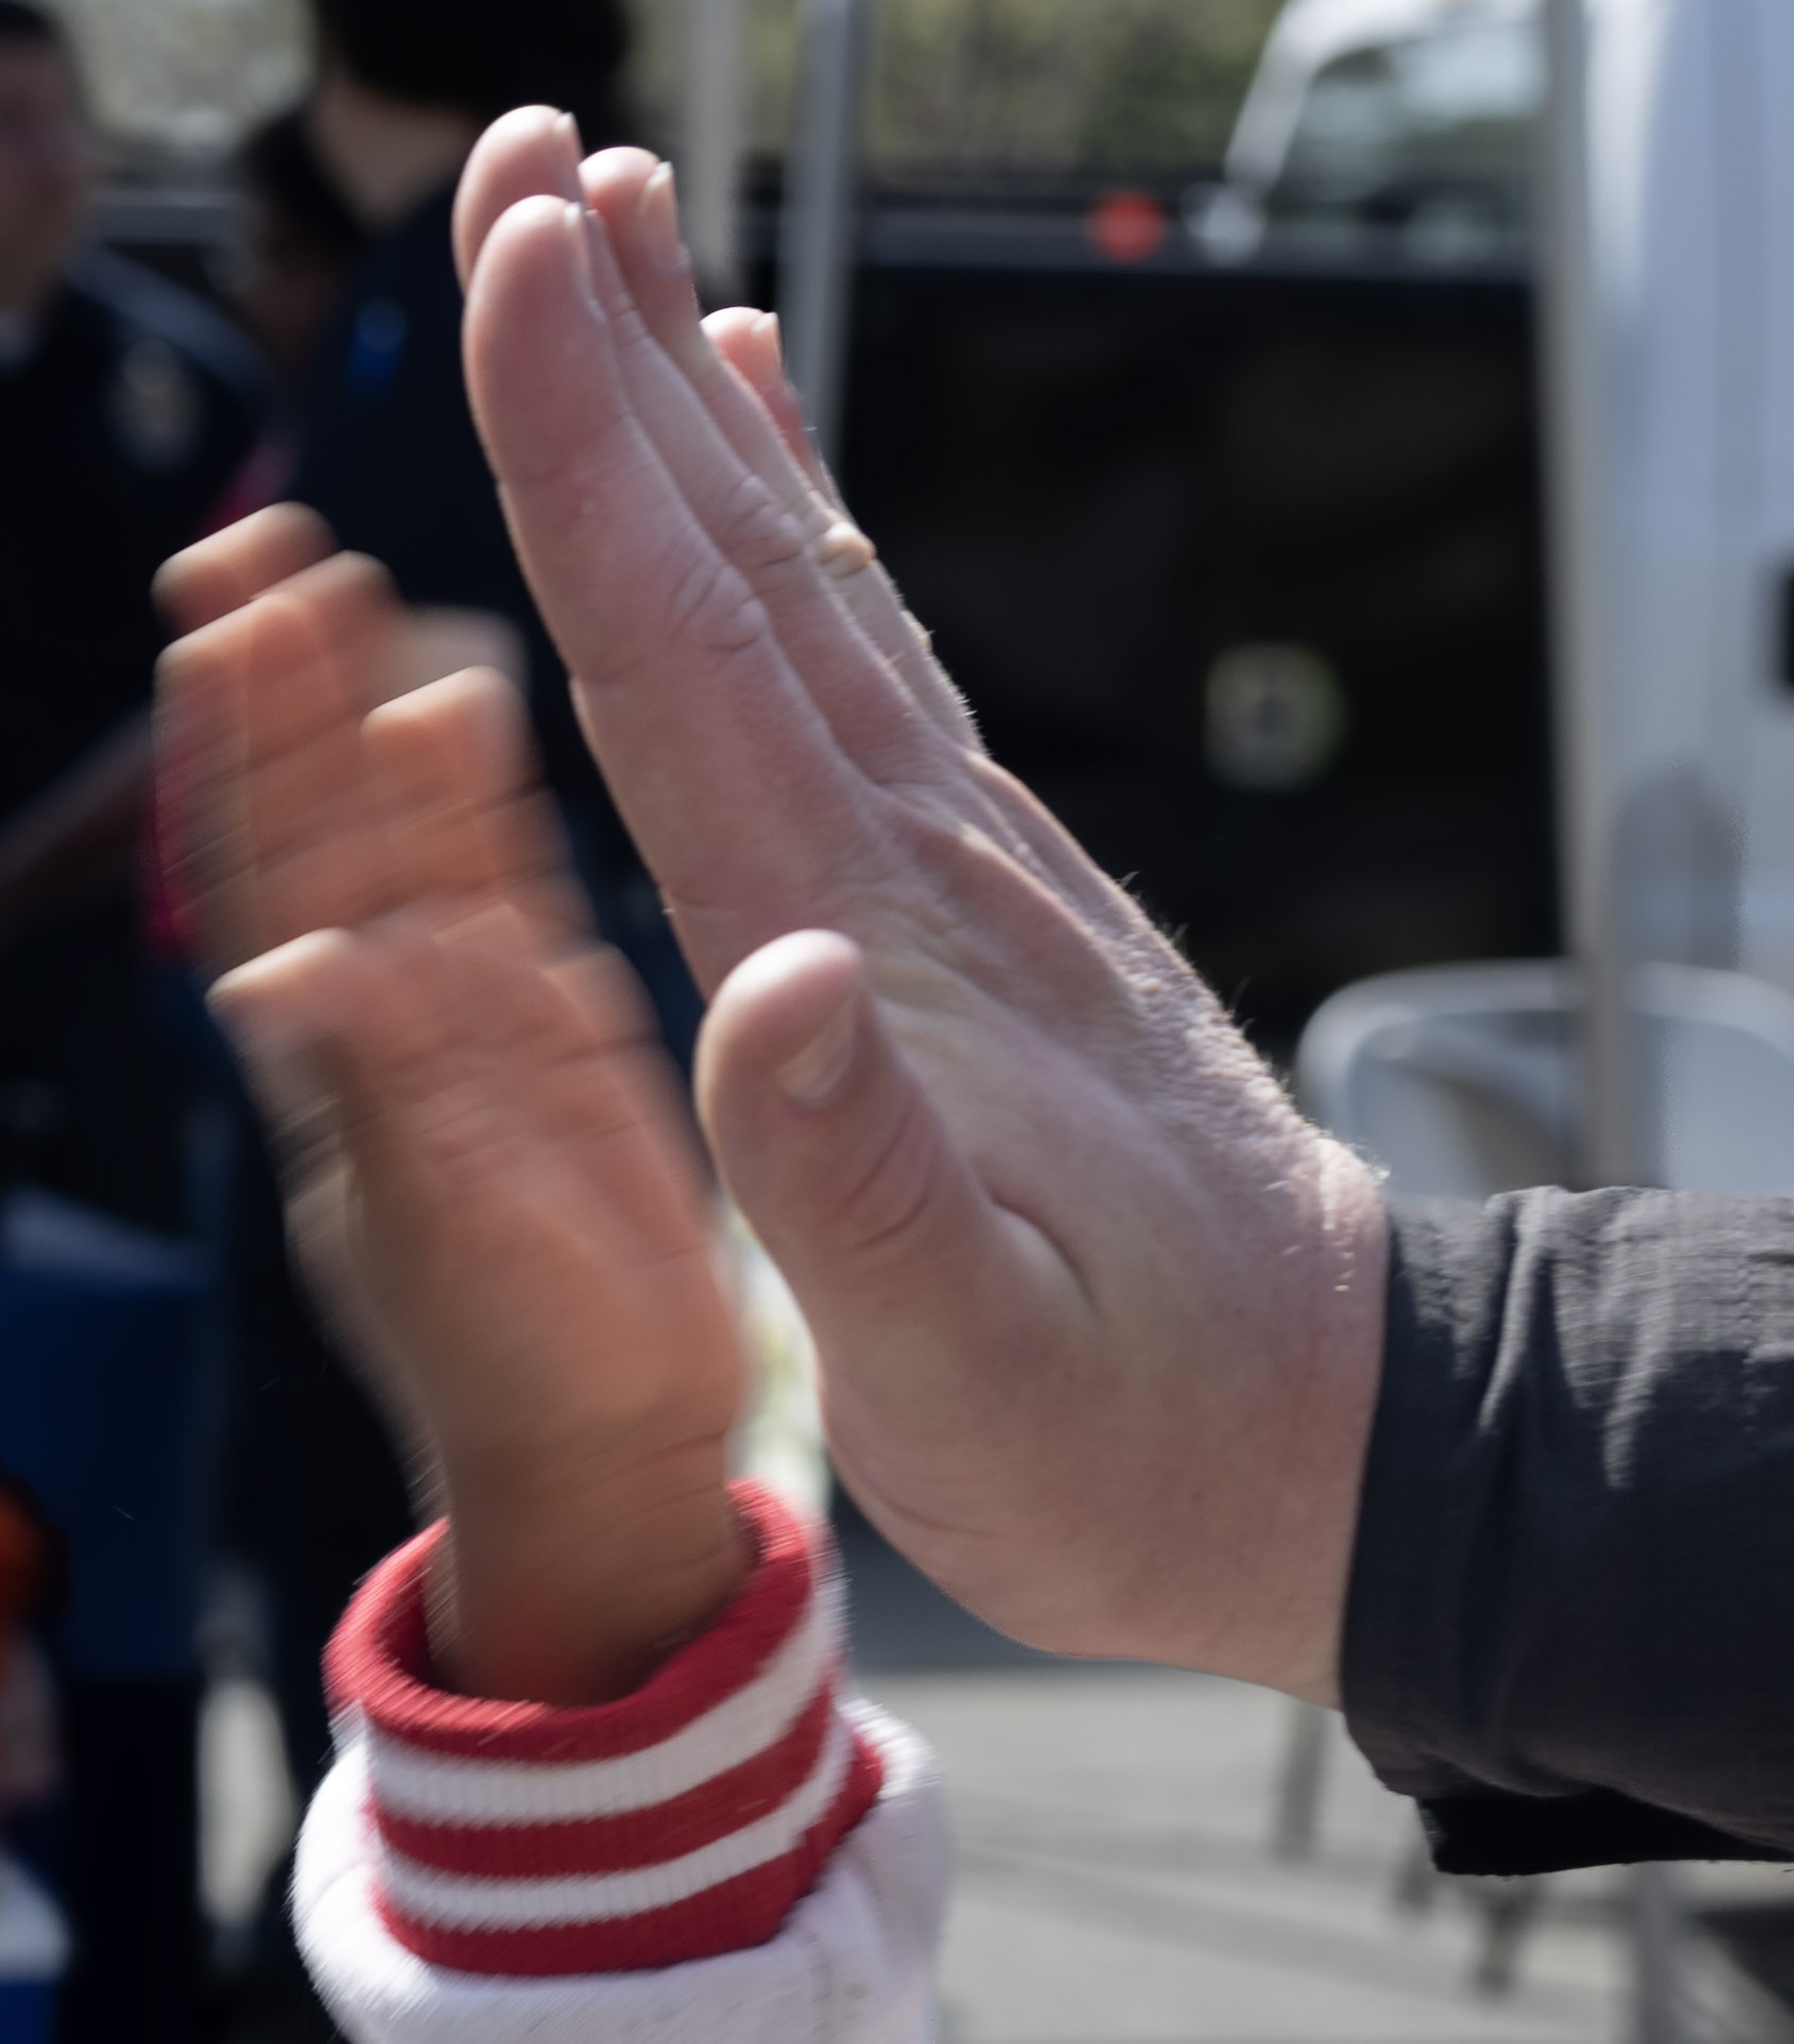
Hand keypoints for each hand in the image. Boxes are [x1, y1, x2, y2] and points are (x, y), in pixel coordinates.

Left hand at [157, 512, 743, 1704]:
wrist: (610, 1433)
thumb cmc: (520, 1365)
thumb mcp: (448, 1245)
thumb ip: (379, 1105)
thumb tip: (285, 976)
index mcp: (344, 1066)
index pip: (267, 880)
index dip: (237, 757)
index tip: (218, 624)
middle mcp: (394, 1014)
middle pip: (323, 825)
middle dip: (286, 692)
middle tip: (267, 543)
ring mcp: (474, 1005)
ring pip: (412, 833)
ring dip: (378, 713)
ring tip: (367, 587)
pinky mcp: (559, 1015)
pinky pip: (510, 880)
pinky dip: (489, 790)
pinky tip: (478, 696)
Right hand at [455, 115, 1388, 1702]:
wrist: (1314, 1422)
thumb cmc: (1133, 1422)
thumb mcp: (978, 1364)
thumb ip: (862, 1182)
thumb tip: (768, 983)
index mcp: (877, 950)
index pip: (699, 663)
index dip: (591, 460)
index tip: (511, 266)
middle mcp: (926, 861)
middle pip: (749, 570)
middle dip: (624, 361)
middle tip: (541, 162)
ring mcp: (971, 860)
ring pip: (812, 590)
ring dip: (707, 417)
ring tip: (638, 251)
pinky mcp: (997, 891)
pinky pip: (882, 673)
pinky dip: (811, 541)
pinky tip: (776, 462)